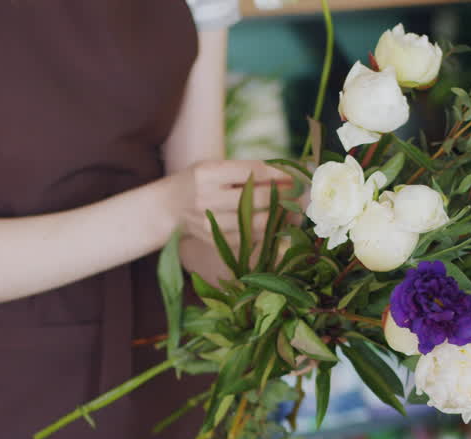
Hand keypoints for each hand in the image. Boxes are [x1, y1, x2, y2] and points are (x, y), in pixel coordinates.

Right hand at [173, 159, 293, 284]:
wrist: (167, 208)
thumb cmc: (197, 182)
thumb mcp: (213, 167)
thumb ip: (244, 170)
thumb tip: (287, 174)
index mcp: (208, 173)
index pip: (253, 172)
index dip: (279, 174)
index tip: (295, 176)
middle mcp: (208, 197)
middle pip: (259, 199)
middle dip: (286, 196)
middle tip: (302, 194)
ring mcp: (210, 222)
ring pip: (258, 223)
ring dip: (282, 217)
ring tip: (296, 211)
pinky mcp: (215, 240)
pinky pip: (250, 238)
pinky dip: (269, 232)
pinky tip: (280, 225)